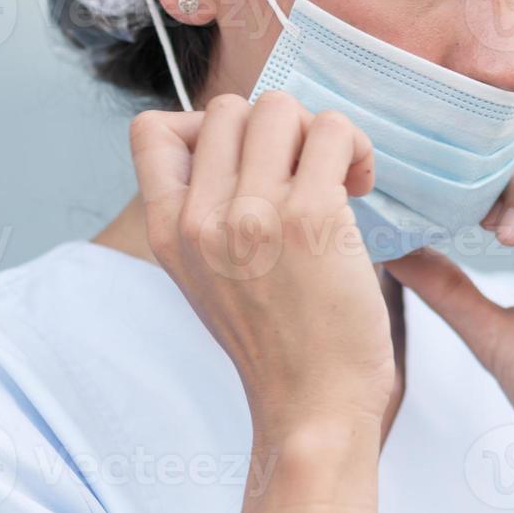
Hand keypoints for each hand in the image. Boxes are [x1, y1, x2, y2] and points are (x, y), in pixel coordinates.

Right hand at [128, 91, 390, 512]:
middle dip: (275, 130)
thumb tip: (236, 135)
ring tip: (337, 176)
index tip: (245, 161)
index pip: (152, 130)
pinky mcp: (311, 217)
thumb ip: (204, 208)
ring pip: (279, 107)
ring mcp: (254, 215)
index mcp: (168, 230)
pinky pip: (331, 130)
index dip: (204, 126)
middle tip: (303, 175)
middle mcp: (201, 218)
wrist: (313, 406)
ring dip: (317, 133)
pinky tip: (361, 184)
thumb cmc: (275, 339)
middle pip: (230, 108)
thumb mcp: (205, 274)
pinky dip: (353, 146)